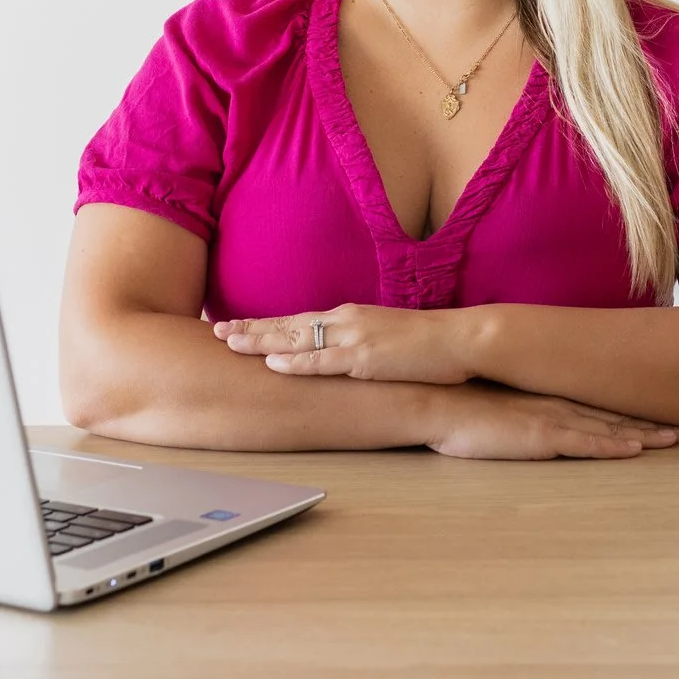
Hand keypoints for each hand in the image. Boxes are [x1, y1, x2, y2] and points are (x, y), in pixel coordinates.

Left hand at [213, 304, 477, 384]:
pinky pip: (324, 361)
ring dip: (262, 341)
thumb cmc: (428, 342)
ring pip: (298, 338)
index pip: (298, 319)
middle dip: (251, 328)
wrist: (461, 339)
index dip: (265, 324)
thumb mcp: (385, 336)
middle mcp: (347, 320)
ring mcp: (355, 338)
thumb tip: (338, 352)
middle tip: (217, 330)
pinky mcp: (367, 358)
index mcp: (351, 316)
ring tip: (230, 342)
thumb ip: (358, 341)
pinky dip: (297, 361)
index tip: (237, 326)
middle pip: (289, 324)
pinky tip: (273, 363)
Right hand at [426, 383, 678, 460]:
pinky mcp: (542, 436)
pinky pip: (586, 444)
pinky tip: (636, 449)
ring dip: (646, 433)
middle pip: (616, 414)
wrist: (436, 403)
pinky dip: (614, 445)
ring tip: (677, 438)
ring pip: (611, 427)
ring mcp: (552, 419)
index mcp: (549, 397)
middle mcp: (558, 404)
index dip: (634, 410)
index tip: (662, 415)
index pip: (600, 404)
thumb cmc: (461, 408)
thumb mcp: (500, 407)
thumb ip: (522, 412)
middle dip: (653, 422)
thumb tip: (531, 421)